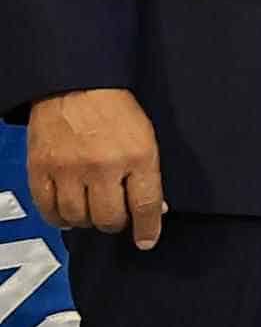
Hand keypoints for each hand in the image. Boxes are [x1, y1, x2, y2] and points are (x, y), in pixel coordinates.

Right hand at [27, 86, 164, 247]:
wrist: (75, 85)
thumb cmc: (115, 109)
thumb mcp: (145, 138)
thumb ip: (149, 174)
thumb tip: (154, 210)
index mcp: (137, 156)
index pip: (145, 206)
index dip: (147, 230)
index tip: (146, 241)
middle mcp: (102, 166)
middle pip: (109, 219)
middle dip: (115, 223)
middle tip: (115, 216)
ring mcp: (68, 169)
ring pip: (78, 218)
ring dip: (87, 221)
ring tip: (91, 210)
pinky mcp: (40, 169)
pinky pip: (48, 209)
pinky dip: (58, 217)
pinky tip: (67, 211)